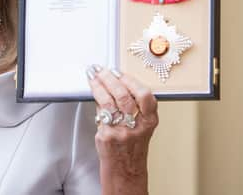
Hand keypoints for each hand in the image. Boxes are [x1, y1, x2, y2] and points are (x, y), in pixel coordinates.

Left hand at [87, 65, 157, 194]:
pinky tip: (93, 93)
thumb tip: (115, 83)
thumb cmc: (132, 147)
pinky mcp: (106, 136)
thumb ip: (134, 108)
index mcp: (149, 122)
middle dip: (110, 78)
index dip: (131, 80)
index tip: (119, 72)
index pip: (145, 96)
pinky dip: (96, 101)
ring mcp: (121, 131)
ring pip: (108, 102)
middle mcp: (137, 126)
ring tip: (93, 77)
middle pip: (124, 95)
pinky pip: (100, 113)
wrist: (126, 171)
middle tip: (102, 70)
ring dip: (99, 85)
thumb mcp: (142, 127)